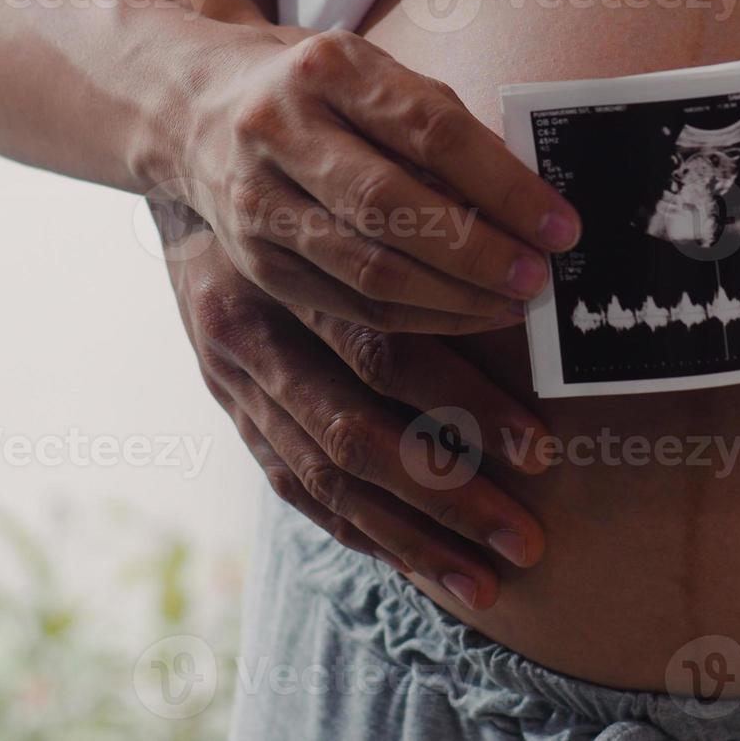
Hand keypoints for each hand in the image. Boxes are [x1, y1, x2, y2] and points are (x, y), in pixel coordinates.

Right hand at [151, 199, 551, 610]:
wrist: (197, 157)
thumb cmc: (313, 163)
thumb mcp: (359, 174)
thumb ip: (431, 215)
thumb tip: (532, 258)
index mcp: (289, 274)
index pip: (386, 352)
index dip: (467, 404)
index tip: (542, 445)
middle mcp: (253, 338)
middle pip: (358, 435)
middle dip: (450, 496)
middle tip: (527, 539)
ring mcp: (235, 384)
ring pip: (328, 479)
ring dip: (410, 536)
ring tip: (487, 583)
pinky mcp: (232, 411)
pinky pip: (296, 489)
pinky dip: (357, 529)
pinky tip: (415, 563)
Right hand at [167, 26, 580, 333]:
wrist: (192, 109)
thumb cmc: (318, 92)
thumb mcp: (376, 75)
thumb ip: (444, 125)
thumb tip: (529, 198)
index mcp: (327, 68)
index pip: (431, 132)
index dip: (505, 187)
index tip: (562, 226)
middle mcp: (280, 130)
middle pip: (393, 208)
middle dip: (481, 254)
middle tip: (541, 279)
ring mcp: (257, 201)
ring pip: (369, 268)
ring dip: (456, 299)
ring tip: (515, 304)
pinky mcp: (256, 261)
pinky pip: (349, 304)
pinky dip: (419, 318)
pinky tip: (467, 316)